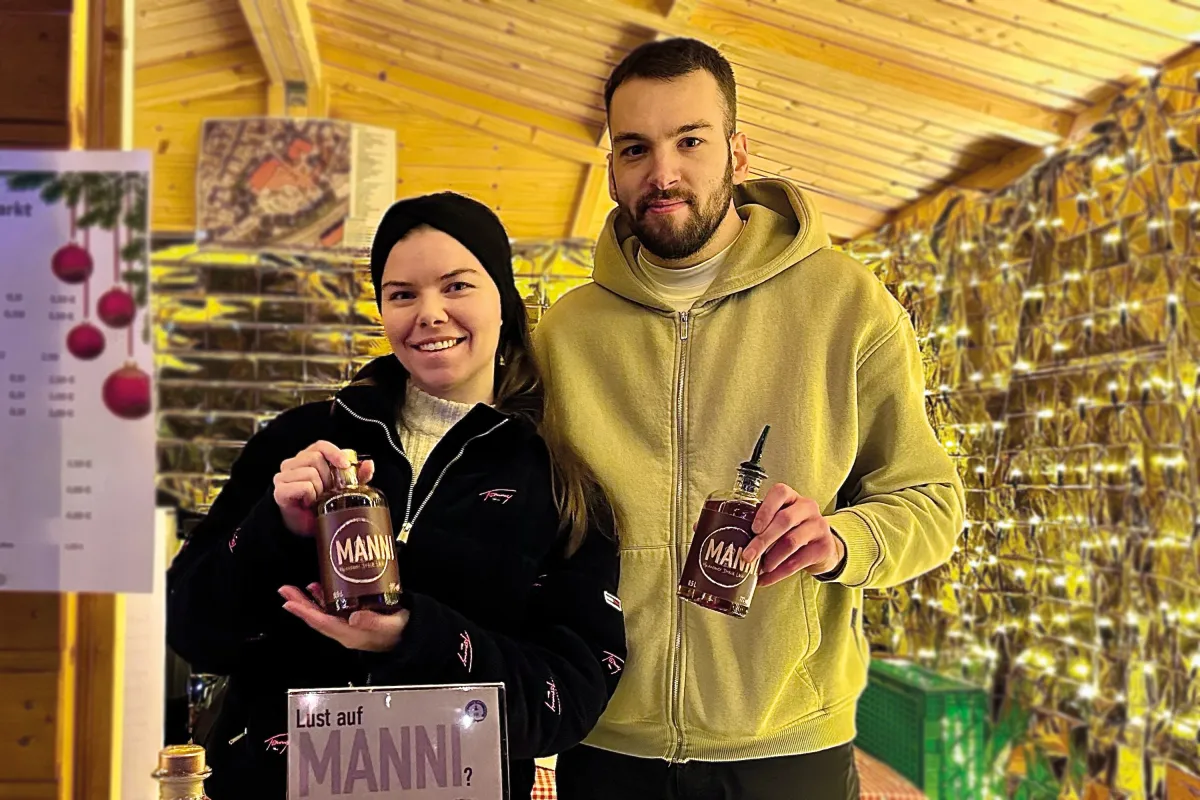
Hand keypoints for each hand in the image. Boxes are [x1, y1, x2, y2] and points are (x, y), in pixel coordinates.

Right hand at [273, 441, 373, 536]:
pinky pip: (304, 486)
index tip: (345, 465)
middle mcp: (291, 464)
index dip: (334, 452)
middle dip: (327, 477)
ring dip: (319, 489)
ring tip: (317, 499)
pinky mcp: (279, 491)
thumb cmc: (322, 505)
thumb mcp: (343, 488)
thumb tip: (369, 463)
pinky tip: (308, 503)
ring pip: (310, 473)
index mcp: (306, 458)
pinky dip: (311, 496)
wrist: (307, 528)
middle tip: (326, 492)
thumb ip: (356, 476)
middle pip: (315, 458)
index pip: (320, 445)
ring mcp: (282, 477)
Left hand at [279, 583, 408, 651]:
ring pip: (322, 613)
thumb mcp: (390, 626)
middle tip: (285, 590)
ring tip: (295, 589)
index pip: (322, 623)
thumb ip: (373, 621)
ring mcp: (347, 624)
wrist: (409, 635)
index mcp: (350, 634)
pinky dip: (323, 597)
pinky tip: (318, 588)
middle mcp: (344, 630)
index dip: (305, 613)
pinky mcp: (352, 617)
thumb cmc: (400, 631)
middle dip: (300, 604)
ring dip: (308, 600)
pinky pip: (332, 608)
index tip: (290, 603)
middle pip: (317, 617)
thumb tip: (354, 616)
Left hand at [742, 483, 844, 587]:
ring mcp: (818, 526)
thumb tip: (733, 538)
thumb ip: (762, 524)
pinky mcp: (823, 547)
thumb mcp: (780, 520)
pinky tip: (767, 578)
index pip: (780, 493)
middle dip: (763, 540)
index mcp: (792, 497)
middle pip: (784, 520)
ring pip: (791, 542)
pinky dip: (779, 573)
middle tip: (747, 556)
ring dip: (771, 558)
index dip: (766, 510)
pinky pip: (797, 561)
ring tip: (759, 568)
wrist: (822, 546)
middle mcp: (807, 507)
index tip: (754, 528)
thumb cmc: (792, 530)